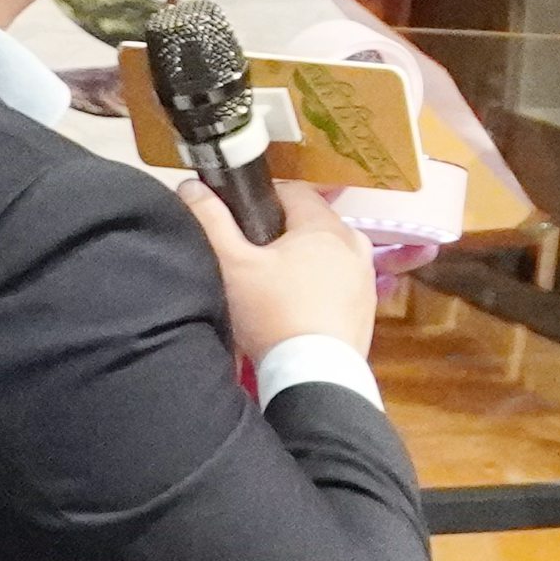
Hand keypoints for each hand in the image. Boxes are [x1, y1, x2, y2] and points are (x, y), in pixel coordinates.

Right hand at [206, 175, 381, 359]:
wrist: (315, 375)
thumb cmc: (273, 312)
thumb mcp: (233, 265)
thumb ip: (211, 221)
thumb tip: (192, 185)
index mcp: (325, 226)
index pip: (293, 192)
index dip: (262, 199)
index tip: (240, 222)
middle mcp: (354, 243)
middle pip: (312, 223)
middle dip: (282, 233)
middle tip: (252, 258)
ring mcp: (366, 277)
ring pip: (327, 254)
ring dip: (303, 262)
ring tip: (272, 286)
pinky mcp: (367, 307)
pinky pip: (339, 283)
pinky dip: (319, 288)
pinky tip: (296, 310)